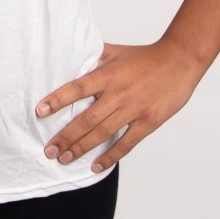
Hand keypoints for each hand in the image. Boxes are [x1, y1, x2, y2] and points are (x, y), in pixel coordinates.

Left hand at [35, 38, 204, 171]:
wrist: (179, 61)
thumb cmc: (145, 56)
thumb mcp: (116, 51)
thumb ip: (94, 56)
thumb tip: (72, 54)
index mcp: (108, 75)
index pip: (78, 88)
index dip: (58, 100)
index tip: (40, 112)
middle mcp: (118, 93)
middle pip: (87, 118)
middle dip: (65, 136)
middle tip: (48, 150)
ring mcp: (134, 109)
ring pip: (103, 132)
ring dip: (81, 148)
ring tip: (64, 159)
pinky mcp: (148, 122)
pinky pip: (126, 143)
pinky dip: (110, 156)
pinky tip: (96, 167)